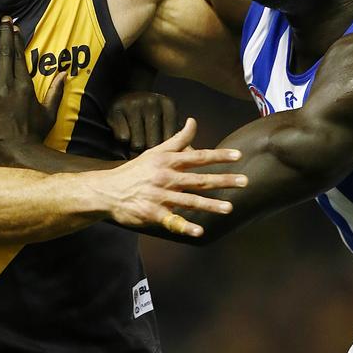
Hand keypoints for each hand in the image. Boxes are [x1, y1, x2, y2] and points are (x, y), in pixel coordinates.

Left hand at [0, 16, 65, 161]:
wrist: (14, 153)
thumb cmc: (33, 135)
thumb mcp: (49, 113)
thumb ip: (55, 91)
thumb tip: (65, 73)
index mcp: (24, 87)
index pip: (19, 57)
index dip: (16, 40)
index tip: (14, 28)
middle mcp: (7, 87)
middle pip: (3, 55)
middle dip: (2, 35)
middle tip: (1, 20)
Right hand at [86, 117, 246, 236]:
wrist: (108, 190)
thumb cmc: (135, 170)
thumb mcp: (155, 151)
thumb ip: (178, 139)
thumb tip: (194, 121)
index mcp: (168, 161)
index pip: (198, 157)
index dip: (219, 156)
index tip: (238, 156)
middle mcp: (166, 177)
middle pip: (199, 179)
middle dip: (223, 180)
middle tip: (244, 181)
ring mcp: (160, 196)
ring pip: (190, 201)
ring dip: (210, 205)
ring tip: (229, 208)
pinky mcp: (153, 213)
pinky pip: (173, 221)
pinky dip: (185, 227)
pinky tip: (200, 231)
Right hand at [107, 91, 178, 152]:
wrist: (127, 93)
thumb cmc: (150, 113)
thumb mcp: (166, 118)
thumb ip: (179, 137)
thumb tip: (190, 153)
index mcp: (168, 104)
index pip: (171, 138)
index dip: (166, 147)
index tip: (162, 146)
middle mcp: (152, 102)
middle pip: (154, 143)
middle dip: (150, 148)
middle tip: (147, 144)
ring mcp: (134, 105)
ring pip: (137, 144)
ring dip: (136, 146)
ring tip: (137, 139)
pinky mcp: (117, 109)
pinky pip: (123, 138)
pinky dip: (124, 141)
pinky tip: (126, 132)